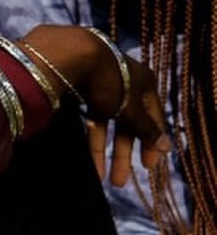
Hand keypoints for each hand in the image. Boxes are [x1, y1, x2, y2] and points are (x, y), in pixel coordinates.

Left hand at [19, 25, 170, 184]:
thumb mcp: (130, 108)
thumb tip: (166, 145)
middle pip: (127, 125)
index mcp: (144, 84)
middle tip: (119, 182)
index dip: (151, 142)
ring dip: (103, 152)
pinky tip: (85, 158)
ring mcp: (100, 86)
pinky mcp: (78, 89)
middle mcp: (124, 84)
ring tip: (101, 178)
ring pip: (105, 124)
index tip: (148, 166)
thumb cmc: (108, 80)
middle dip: (123, 155)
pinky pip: (88, 119)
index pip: (152, 119)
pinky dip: (89, 138)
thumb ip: (146, 128)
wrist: (68, 53)